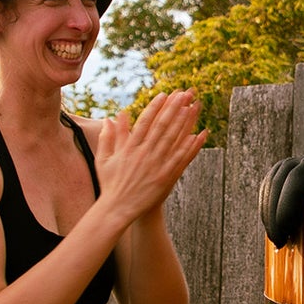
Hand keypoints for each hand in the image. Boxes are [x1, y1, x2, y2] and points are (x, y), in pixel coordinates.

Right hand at [93, 90, 204, 225]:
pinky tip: (200, 136)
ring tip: (193, 108)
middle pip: (162, 126)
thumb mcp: (104, 158)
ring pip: (173, 139)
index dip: (156, 107)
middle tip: (184, 94)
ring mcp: (156, 165)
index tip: (164, 94)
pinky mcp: (165, 177)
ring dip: (184, 122)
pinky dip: (190, 147)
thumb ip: (109, 137)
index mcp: (130, 147)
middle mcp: (144, 153)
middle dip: (173, 108)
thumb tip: (111, 118)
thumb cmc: (110, 184)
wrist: (117, 208)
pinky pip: (181, 159)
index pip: (145, 122)